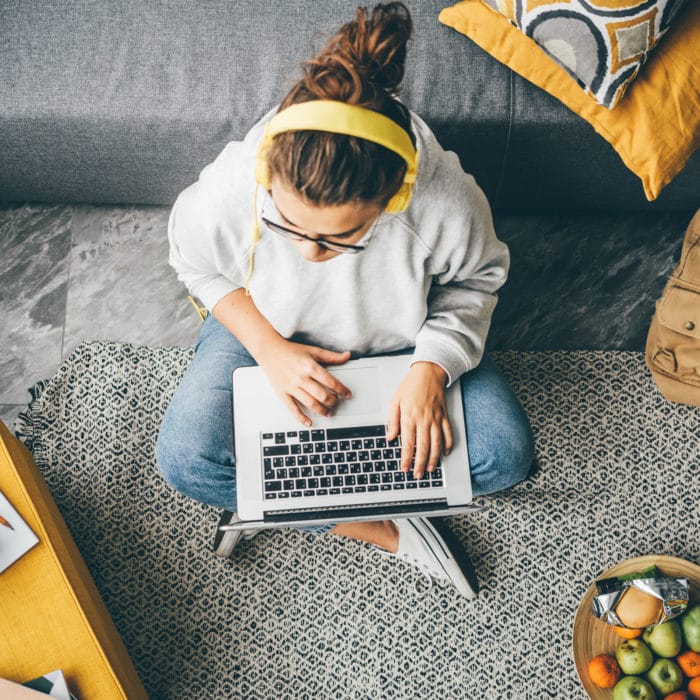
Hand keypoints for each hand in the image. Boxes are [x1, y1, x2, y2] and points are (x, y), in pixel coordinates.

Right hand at [257, 339, 351, 424]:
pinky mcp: (282, 393)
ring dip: (322, 410)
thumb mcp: (313, 350)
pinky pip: (292, 408)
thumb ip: (331, 356)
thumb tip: (347, 356)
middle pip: (322, 396)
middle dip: (333, 402)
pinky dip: (301, 418)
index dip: (342, 390)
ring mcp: (291, 387)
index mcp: (311, 367)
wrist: (269, 350)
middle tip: (336, 402)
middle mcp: (301, 378)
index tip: (347, 394)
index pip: (331, 382)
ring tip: (328, 412)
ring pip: (310, 404)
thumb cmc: (290, 350)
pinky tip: (309, 422)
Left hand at [386, 362, 452, 478]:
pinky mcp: (444, 416)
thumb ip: (392, 420)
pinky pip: (448, 433)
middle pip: (423, 447)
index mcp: (410, 417)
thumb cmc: (410, 386)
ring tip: (430, 469)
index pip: (408, 443)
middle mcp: (424, 420)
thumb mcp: (394, 401)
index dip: (406, 458)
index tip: (404, 468)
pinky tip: (445, 453)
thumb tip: (390, 437)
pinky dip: (448, 444)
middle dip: (420, 463)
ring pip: (436, 443)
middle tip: (418, 475)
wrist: (428, 373)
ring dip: (434, 458)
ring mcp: (436, 418)